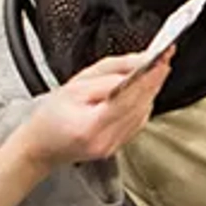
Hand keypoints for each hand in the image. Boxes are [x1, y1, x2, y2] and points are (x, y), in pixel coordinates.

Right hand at [17, 50, 171, 169]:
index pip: (128, 98)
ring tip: (156, 70)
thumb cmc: (50, 116)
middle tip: (165, 58)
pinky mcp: (117, 147)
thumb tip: (137, 64)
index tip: (161, 60)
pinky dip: (142, 103)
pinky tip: (142, 90)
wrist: (40, 146)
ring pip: (142, 113)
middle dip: (154, 79)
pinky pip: (137, 121)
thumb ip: (108, 74)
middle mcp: (105, 140)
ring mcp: (113, 146)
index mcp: (90, 126)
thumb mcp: (73, 86)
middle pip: (140, 105)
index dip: (147, 77)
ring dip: (150, 90)